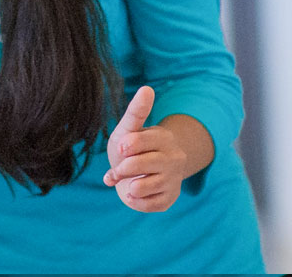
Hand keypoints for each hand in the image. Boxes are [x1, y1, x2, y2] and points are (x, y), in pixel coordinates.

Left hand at [102, 85, 189, 212]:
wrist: (138, 171)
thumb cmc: (130, 147)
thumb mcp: (128, 129)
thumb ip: (136, 112)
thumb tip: (147, 88)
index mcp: (163, 137)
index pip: (141, 140)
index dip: (126, 146)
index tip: (120, 148)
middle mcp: (173, 158)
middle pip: (142, 164)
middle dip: (123, 168)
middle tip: (117, 170)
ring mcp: (173, 179)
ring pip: (147, 186)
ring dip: (130, 186)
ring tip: (126, 182)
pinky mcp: (170, 198)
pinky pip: (151, 204)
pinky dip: (136, 201)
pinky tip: (133, 193)